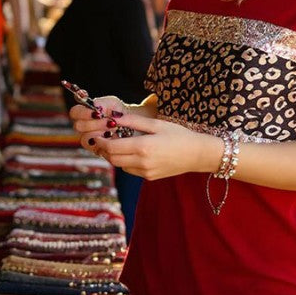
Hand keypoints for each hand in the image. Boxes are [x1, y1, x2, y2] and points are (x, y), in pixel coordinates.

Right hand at [69, 95, 128, 149]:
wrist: (128, 124)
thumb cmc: (117, 111)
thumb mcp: (113, 103)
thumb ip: (103, 103)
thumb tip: (98, 108)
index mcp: (84, 113)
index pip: (75, 112)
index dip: (83, 113)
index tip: (97, 113)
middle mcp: (83, 126)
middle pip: (78, 126)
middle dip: (95, 124)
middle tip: (110, 122)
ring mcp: (88, 138)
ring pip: (84, 138)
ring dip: (100, 133)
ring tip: (114, 129)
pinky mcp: (95, 149)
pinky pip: (94, 148)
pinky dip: (104, 142)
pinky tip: (113, 137)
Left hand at [87, 113, 221, 179]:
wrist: (197, 154)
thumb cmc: (179, 135)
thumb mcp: (157, 124)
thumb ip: (133, 121)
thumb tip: (114, 117)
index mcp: (143, 146)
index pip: (112, 147)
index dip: (102, 142)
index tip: (98, 135)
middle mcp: (143, 162)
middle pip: (113, 159)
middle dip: (105, 150)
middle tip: (104, 140)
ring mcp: (146, 172)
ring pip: (120, 166)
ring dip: (116, 156)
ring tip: (119, 144)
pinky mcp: (149, 177)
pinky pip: (131, 170)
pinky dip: (127, 162)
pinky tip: (133, 152)